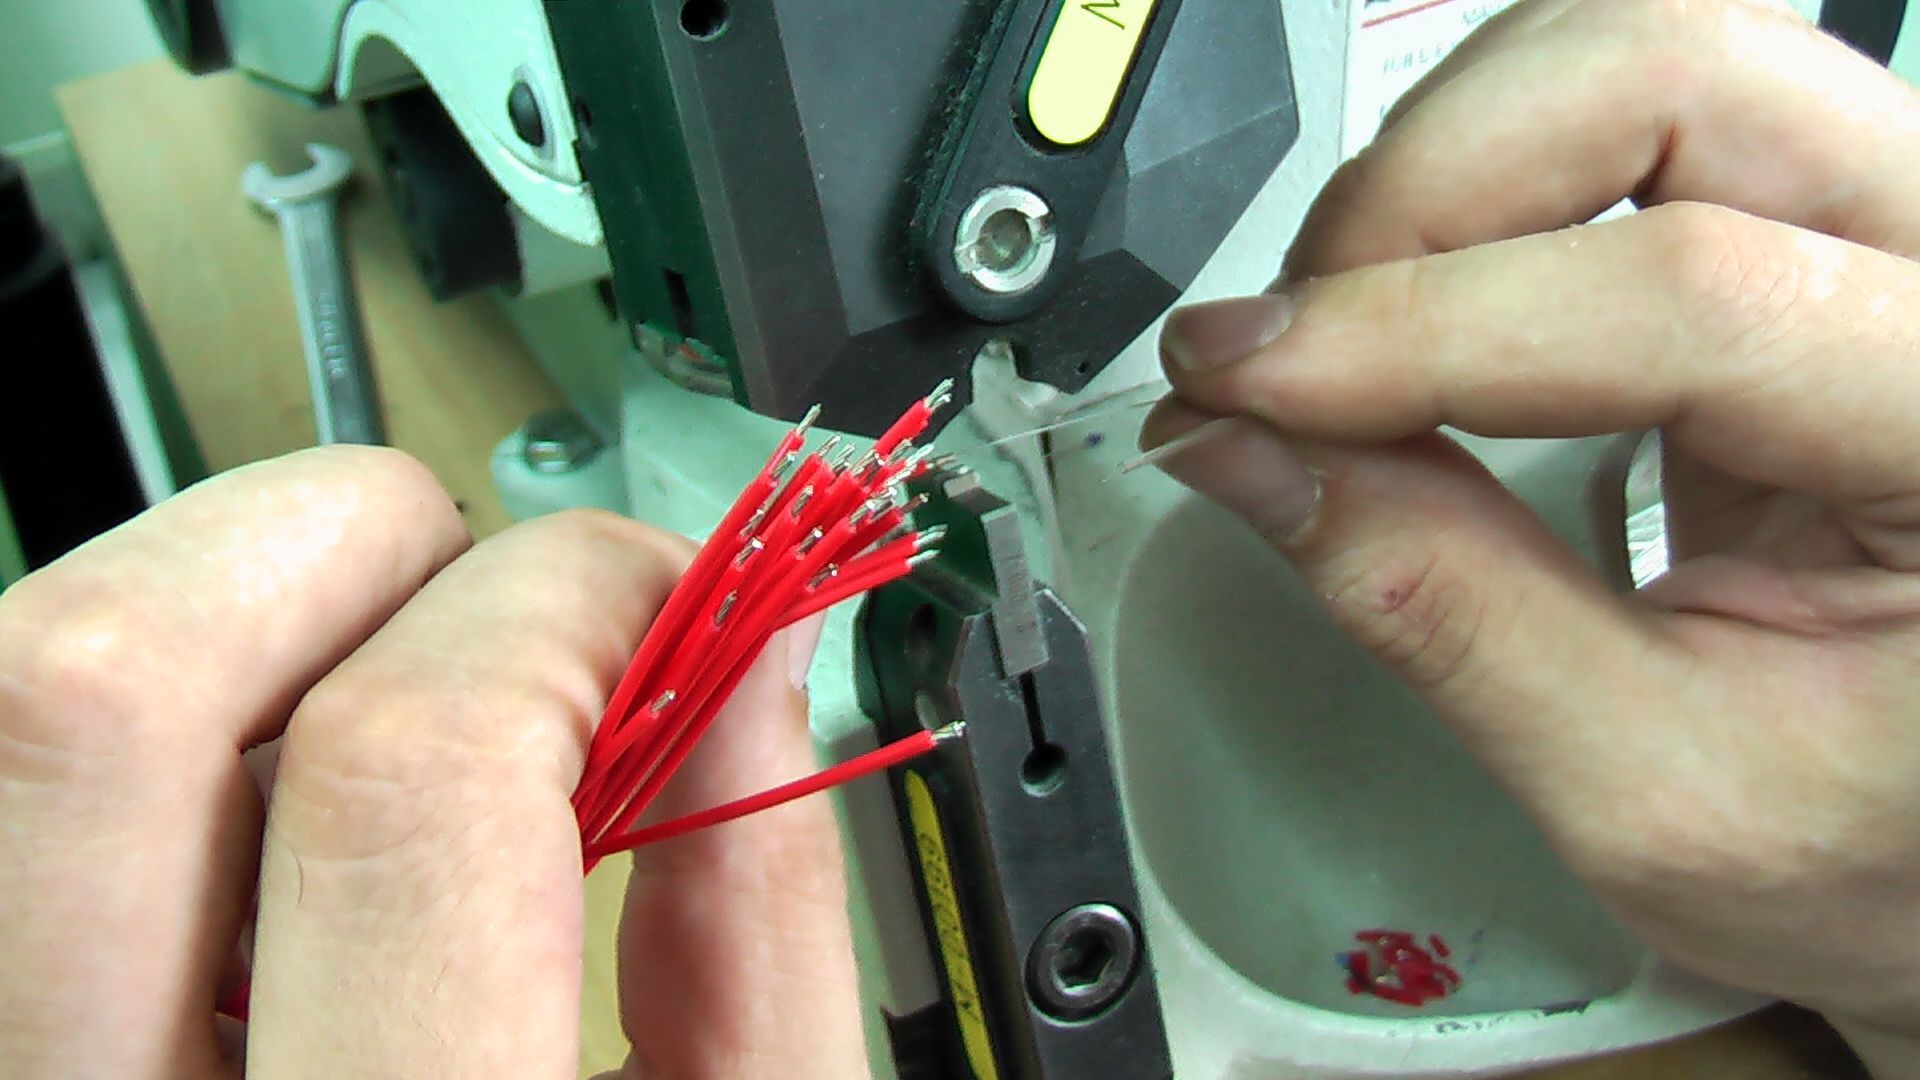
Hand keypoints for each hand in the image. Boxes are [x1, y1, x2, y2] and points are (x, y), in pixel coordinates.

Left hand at [0, 448, 865, 1077]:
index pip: (412, 782)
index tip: (647, 599)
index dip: (566, 612)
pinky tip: (233, 817)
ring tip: (343, 672)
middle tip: (463, 579)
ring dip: (199, 611)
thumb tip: (741, 681)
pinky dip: (115, 753)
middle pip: (97, 698)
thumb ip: (758, 948)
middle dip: (334, 538)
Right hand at [1145, 1, 1919, 1072]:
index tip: (1246, 382)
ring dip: (1448, 159)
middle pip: (1680, 68)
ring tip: (1353, 323)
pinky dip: (1480, 173)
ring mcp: (1903, 225)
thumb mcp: (1652, 788)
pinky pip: (1629, 107)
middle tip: (1295, 338)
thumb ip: (1442, 606)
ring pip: (1642, 45)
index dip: (1424, 327)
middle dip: (1433, 183)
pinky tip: (1423, 294)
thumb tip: (1245, 452)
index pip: (1692, 292)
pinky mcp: (1817, 224)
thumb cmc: (1882, 849)